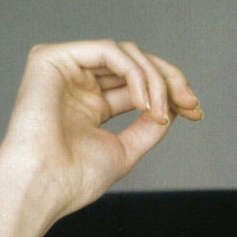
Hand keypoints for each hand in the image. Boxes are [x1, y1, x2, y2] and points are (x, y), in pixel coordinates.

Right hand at [0, 40, 201, 221]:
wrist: (41, 186)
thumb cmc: (73, 179)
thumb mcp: (124, 151)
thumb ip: (147, 127)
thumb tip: (172, 109)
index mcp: (90, 104)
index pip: (136, 84)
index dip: (170, 92)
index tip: (195, 111)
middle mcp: (77, 82)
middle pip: (135, 63)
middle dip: (169, 79)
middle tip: (190, 103)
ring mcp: (65, 68)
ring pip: (125, 53)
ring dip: (154, 79)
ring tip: (162, 110)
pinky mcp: (52, 58)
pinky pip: (108, 50)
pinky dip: (134, 72)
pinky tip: (143, 100)